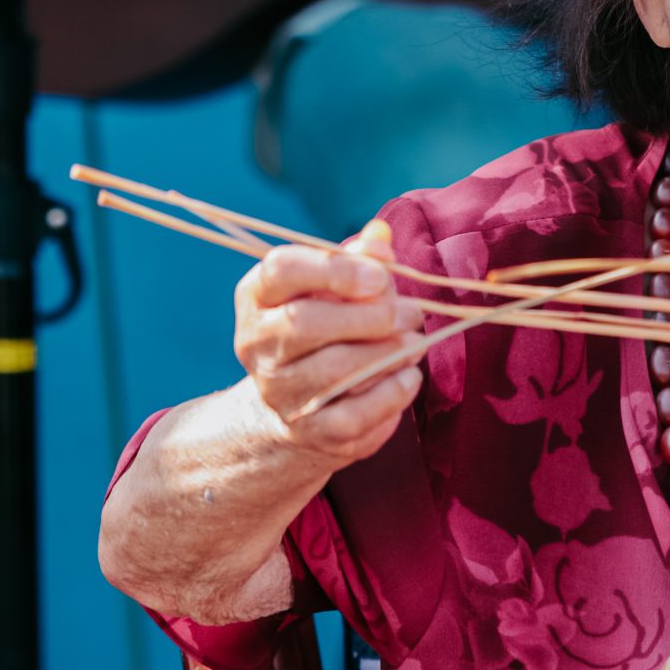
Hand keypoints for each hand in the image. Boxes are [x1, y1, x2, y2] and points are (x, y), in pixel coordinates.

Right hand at [233, 220, 424, 471]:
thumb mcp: (337, 286)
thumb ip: (359, 259)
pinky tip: (409, 376)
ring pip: (334, 371)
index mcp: (258, 295)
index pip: (280, 270)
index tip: (381, 276)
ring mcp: (278, 391)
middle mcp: (256, 343)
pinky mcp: (308, 431)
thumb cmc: (327, 326)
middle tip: (410, 313)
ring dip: (388, 353)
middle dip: (369, 316)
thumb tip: (380, 237)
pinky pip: (354, 414)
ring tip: (413, 341)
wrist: (301, 404)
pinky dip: (392, 393)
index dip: (335, 269)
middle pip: (305, 323)